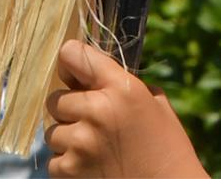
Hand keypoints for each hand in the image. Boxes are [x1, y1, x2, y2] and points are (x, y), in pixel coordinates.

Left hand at [44, 40, 208, 178]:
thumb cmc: (168, 147)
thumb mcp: (155, 103)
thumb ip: (122, 83)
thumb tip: (93, 74)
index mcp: (120, 87)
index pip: (71, 54)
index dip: (70, 64)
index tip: (76, 76)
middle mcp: (97, 110)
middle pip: (55, 98)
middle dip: (70, 109)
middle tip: (89, 121)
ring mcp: (82, 143)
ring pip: (51, 131)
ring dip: (67, 138)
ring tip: (92, 147)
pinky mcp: (72, 172)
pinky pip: (53, 161)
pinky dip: (67, 165)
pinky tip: (90, 166)